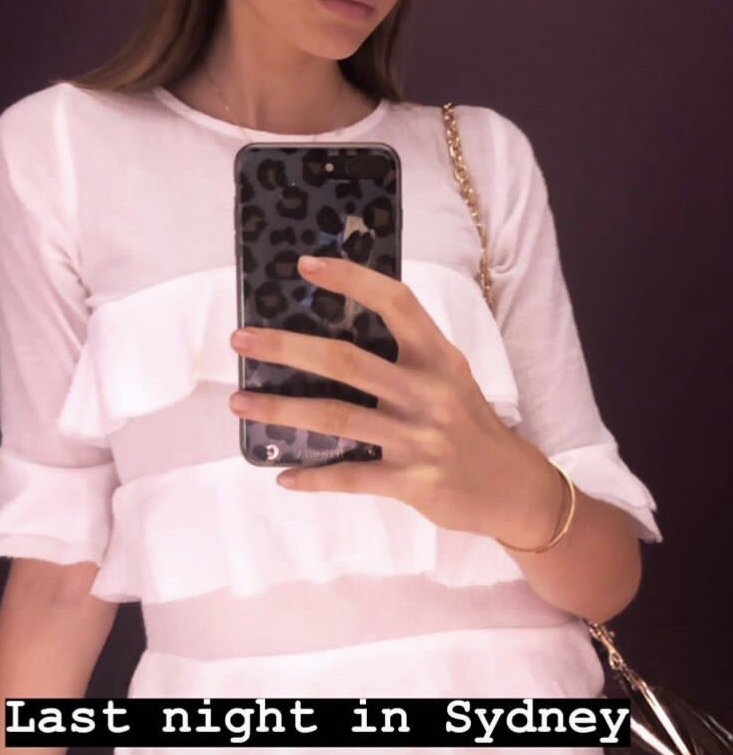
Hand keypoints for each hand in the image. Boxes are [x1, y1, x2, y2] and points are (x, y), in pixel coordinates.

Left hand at [229, 254, 560, 539]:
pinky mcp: (411, 481)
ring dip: (281, 411)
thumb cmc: (471, 423)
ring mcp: (419, 438)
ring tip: (239, 402)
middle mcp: (428, 391)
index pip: (395, 303)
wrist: (514, 488)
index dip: (351, 280)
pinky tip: (282, 474)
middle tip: (242, 340)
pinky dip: (313, 476)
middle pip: (346, 361)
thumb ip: (406, 355)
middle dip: (287, 348)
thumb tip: (332, 334)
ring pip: (336, 418)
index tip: (306, 266)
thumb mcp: (450, 377)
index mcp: (439, 356)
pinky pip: (350, 477)